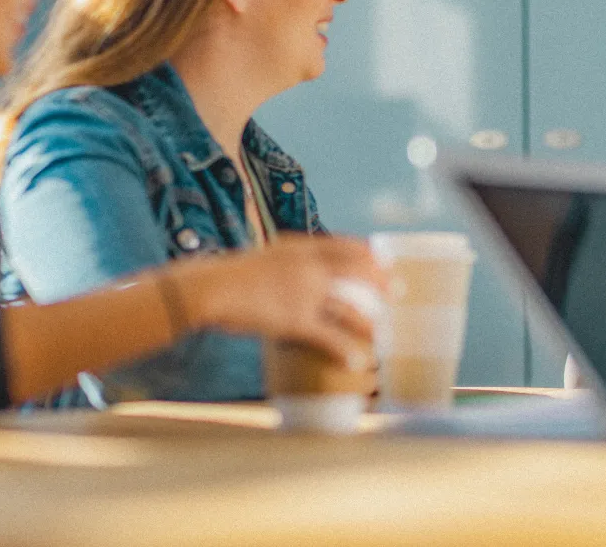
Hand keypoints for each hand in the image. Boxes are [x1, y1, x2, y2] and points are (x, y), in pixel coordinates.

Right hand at [170, 234, 383, 369]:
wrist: (207, 288)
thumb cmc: (228, 276)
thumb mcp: (263, 258)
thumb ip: (284, 263)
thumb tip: (296, 272)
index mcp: (299, 248)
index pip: (344, 245)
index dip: (368, 253)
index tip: (384, 259)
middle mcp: (308, 267)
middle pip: (356, 272)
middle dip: (381, 282)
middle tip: (398, 291)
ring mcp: (304, 293)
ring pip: (348, 308)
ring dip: (368, 322)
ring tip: (381, 334)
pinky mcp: (295, 320)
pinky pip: (328, 337)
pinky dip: (345, 350)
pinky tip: (357, 360)